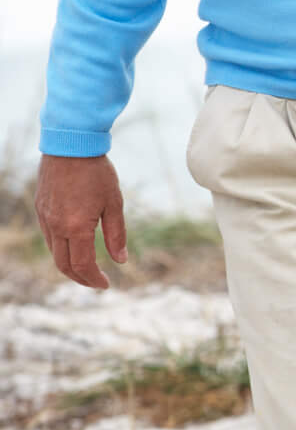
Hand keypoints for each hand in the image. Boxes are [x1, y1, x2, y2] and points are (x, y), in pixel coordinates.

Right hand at [36, 154, 127, 291]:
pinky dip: (60, 248)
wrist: (70, 144)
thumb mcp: (114, 203)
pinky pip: (49, 236)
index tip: (106, 285)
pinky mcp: (40, 208)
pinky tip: (74, 245)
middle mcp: (56, 226)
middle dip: (80, 278)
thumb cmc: (97, 172)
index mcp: (76, 227)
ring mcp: (45, 217)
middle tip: (95, 282)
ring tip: (86, 266)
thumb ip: (116, 235)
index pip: (83, 265)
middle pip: (63, 265)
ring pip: (54, 252)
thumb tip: (121, 261)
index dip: (94, 279)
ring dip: (69, 264)